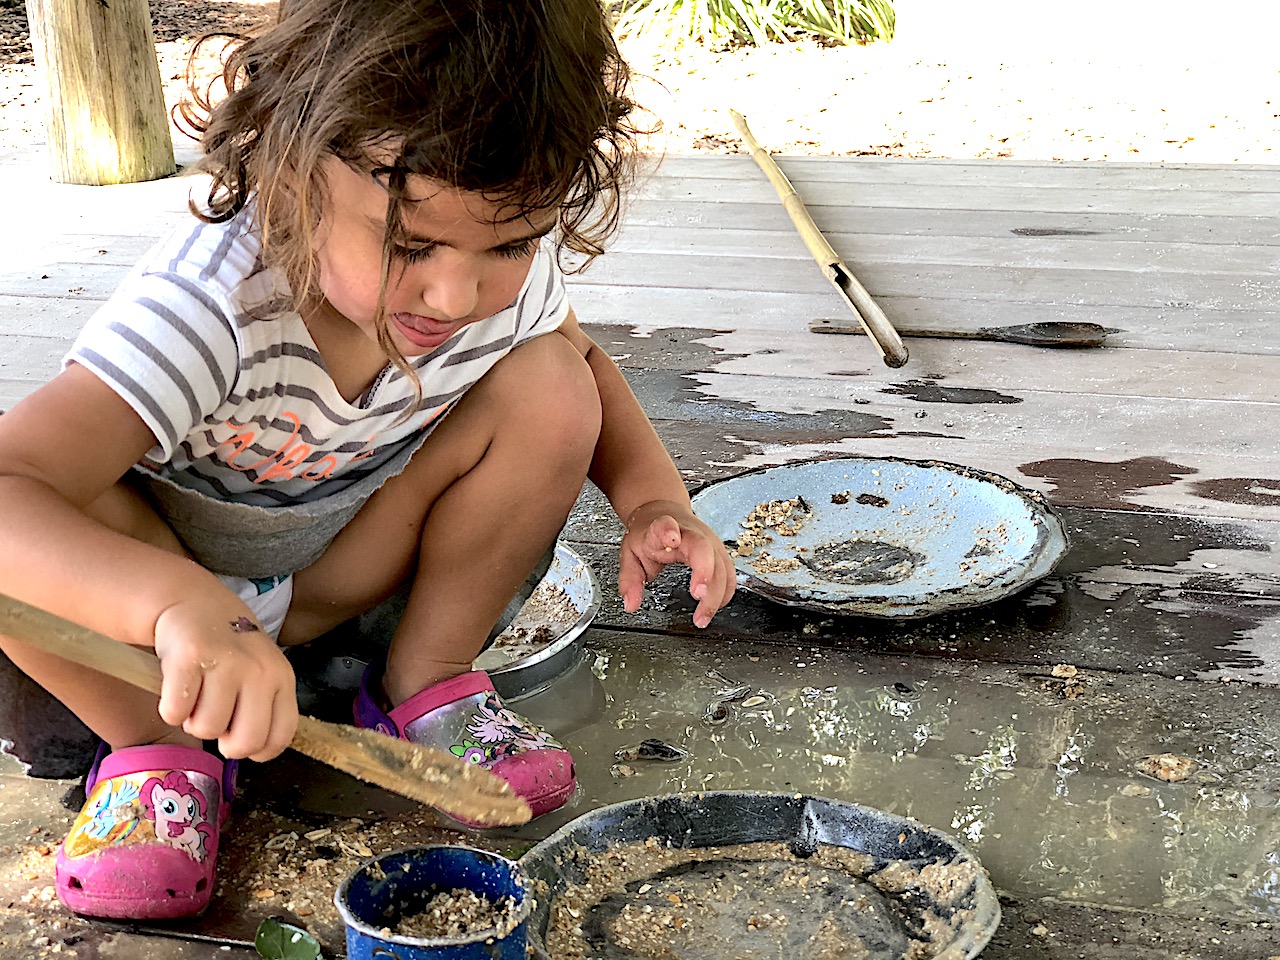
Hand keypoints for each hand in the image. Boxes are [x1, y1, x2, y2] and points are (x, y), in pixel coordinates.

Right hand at [152, 597, 297, 761]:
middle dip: (225, 743)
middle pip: (245, 742)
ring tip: (198, 693)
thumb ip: (265, 707)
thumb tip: (255, 750)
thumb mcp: (263, 672)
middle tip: (217, 719)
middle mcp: (259, 670)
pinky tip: (179, 685)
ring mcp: (225, 663)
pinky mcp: (188, 658)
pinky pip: (174, 713)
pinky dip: (170, 708)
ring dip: (194, 720)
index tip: (241, 739)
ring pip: (206, 729)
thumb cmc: (230, 649)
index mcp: (281, 678)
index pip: (280, 737)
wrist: (194, 604)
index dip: (258, 750)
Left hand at [619, 500, 736, 627]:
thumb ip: (629, 580)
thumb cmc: (649, 534)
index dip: (669, 531)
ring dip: (716, 594)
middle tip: (698, 596)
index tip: (672, 540)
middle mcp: (690, 533)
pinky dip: (725, 592)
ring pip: (721, 566)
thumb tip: (631, 604)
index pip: (666, 526)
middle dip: (705, 573)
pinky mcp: (719, 553)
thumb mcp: (630, 554)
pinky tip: (715, 606)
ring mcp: (709, 542)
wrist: (663, 512)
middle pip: (704, 549)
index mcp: (662, 530)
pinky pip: (729, 574)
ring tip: (702, 617)